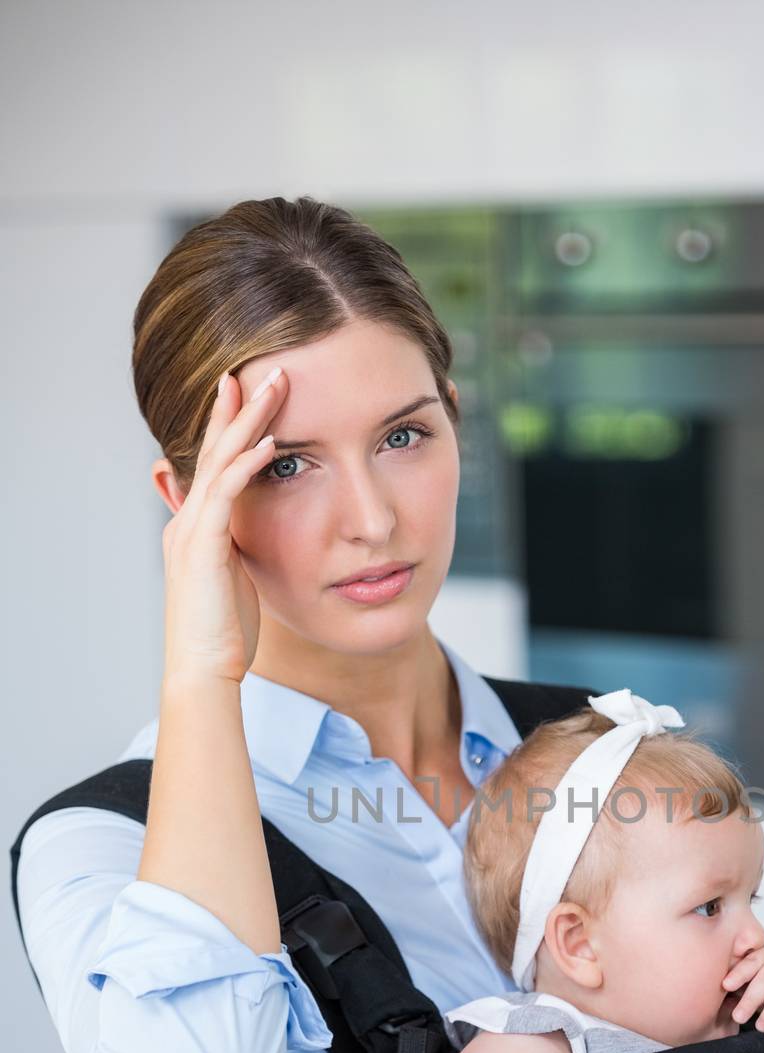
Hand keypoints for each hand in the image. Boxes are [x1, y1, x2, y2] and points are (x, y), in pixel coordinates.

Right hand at [161, 366, 289, 684]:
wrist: (204, 670)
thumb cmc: (226, 636)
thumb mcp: (238, 582)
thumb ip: (242, 553)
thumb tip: (260, 538)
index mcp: (197, 528)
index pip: (217, 465)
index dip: (232, 427)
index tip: (252, 392)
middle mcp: (189, 522)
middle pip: (214, 451)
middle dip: (237, 408)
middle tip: (260, 368)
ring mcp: (192, 532)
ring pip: (220, 462)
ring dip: (248, 421)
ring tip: (272, 385)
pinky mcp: (203, 547)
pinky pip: (226, 494)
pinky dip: (249, 465)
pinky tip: (272, 442)